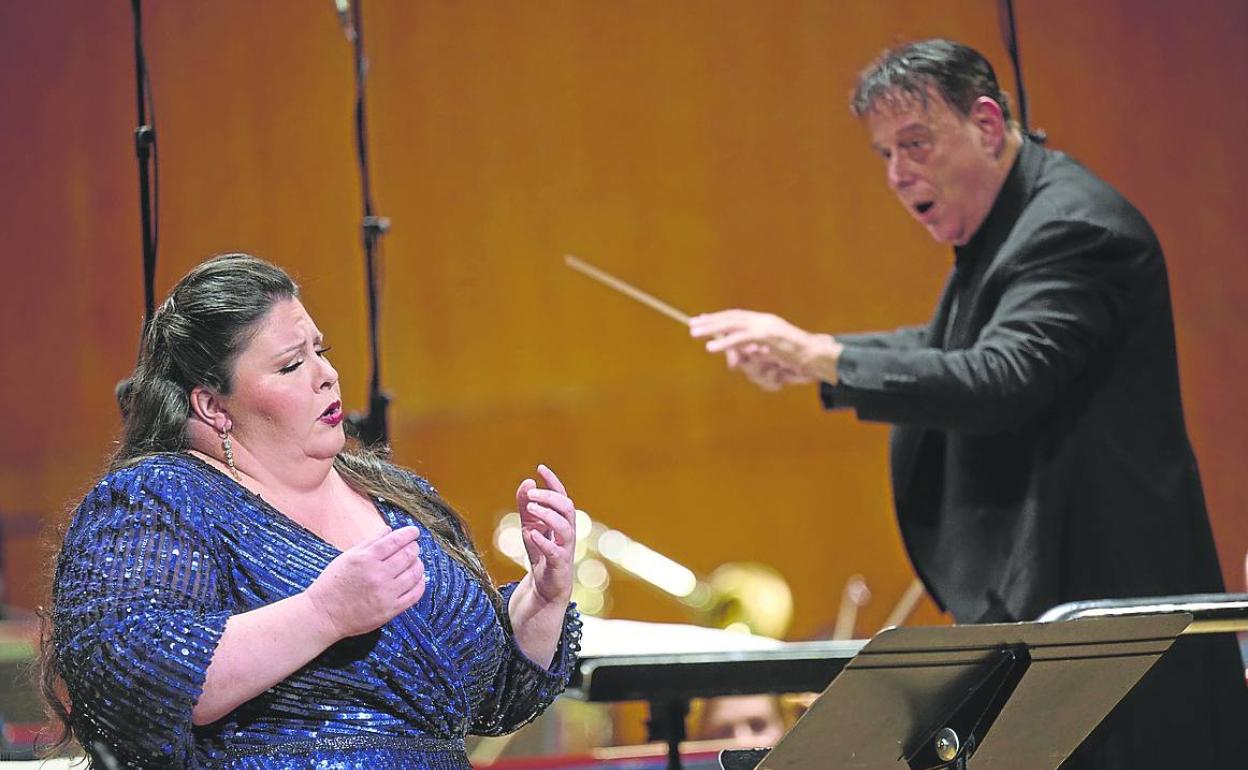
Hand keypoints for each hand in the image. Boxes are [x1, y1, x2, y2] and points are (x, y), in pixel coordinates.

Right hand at [304, 525, 424, 640]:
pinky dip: (420, 583)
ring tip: (415, 561)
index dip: (409, 533)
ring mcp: (385, 594)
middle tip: (414, 546)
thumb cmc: (333, 583)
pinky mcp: (390, 610)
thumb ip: (370, 542)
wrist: (324, 614)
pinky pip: (414, 594)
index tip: (414, 532)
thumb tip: (389, 529)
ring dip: (418, 564)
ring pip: (415, 574)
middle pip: (408, 555)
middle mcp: (378, 575)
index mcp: (366, 559)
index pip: (395, 541)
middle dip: (414, 547)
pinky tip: (418, 578)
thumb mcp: (347, 557)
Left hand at [516, 465, 575, 605]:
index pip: (562, 496)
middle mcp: (568, 533)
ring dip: (548, 515)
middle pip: (567, 508)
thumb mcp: (529, 527)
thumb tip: (527, 481)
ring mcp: (566, 549)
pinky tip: (531, 534)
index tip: (540, 468)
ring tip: (530, 508)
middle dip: (550, 498)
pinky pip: (556, 552)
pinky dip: (544, 542)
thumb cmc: (540, 555)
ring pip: (566, 527)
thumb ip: (526, 506)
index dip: (553, 482)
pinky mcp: (560, 567)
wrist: (544, 590)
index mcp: (562, 521)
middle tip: (531, 494)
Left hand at [690, 310, 842, 385]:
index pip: (736, 316)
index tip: (702, 319)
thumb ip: (752, 356)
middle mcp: (763, 320)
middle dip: (711, 321)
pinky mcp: (768, 336)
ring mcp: (766, 326)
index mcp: (764, 321)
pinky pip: (741, 339)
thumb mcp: (770, 355)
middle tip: (693, 324)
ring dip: (712, 328)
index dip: (718, 318)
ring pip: (733, 324)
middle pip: (731, 317)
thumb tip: (734, 361)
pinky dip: (725, 343)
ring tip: (695, 332)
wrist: (815, 357)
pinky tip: (712, 347)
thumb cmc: (795, 358)